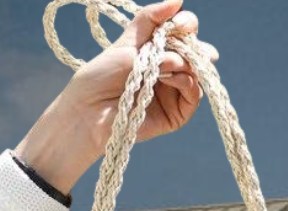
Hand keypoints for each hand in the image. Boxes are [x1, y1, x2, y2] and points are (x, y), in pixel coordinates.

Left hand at [13, 0, 219, 193]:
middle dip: (193, 43)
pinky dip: (185, 80)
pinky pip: (194, 92)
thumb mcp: (126, 42)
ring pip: (198, 70)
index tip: (180, 22)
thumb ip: (151, 20)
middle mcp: (169, 70)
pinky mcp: (178, 113)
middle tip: (186, 40)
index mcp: (157, 51)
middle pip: (196, 50)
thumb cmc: (100, 77)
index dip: (186, 24)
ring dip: (184, 62)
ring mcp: (175, 91)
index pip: (183, 32)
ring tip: (164, 65)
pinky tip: (168, 77)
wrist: (89, 111)